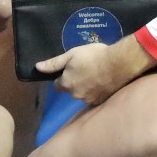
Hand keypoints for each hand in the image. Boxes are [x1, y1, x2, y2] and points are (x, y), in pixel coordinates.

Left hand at [37, 36, 156, 104]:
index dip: (62, 77)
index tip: (70, 70)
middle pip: (71, 90)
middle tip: (85, 69)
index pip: (57, 85)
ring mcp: (90, 100)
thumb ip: (54, 63)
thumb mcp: (71, 55)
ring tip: (96, 75)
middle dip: (75, 82)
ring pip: (84, 94)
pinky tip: (103, 81)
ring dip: (87, 87)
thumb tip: (37, 67)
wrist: (119, 64)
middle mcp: (76, 95)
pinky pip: (95, 97)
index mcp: (66, 84)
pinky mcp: (102, 101)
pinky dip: (97, 91)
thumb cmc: (93, 56)